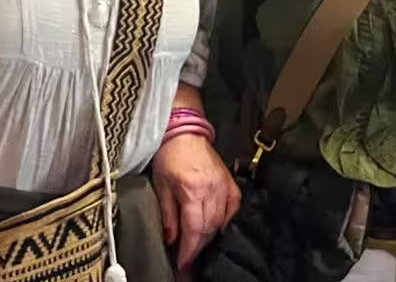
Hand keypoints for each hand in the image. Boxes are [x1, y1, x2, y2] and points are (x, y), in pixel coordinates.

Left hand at [152, 133, 240, 269]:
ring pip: (221, 220)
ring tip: (199, 245)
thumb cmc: (169, 156)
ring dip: (210, 236)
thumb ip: (168, 214)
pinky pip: (234, 206)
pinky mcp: (229, 181)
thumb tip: (171, 239)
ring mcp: (223, 184)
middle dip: (198, 247)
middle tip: (189, 259)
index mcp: (192, 189)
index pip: (194, 229)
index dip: (189, 250)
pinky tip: (219, 228)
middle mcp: (211, 188)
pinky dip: (227, 220)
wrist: (185, 132)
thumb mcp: (161, 186)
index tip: (183, 263)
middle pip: (209, 227)